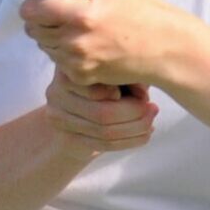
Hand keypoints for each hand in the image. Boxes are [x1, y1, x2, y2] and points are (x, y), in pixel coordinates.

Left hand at [19, 0, 179, 87]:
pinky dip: (66, 56)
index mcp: (80, 14)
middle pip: (34, 31)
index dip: (33, 4)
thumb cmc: (141, 8)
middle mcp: (75, 42)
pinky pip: (60, 65)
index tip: (45, 0)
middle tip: (63, 11)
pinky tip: (86, 45)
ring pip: (45, 48)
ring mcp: (79, 63)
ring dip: (53, 38)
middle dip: (42, 20)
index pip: (31, 12)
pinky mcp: (84, 78)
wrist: (164, 46)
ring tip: (77, 27)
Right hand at [43, 68, 157, 158]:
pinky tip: (145, 134)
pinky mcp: (66, 136)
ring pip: (104, 131)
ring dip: (135, 129)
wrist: (80, 112)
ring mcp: (57, 115)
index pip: (99, 83)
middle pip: (102, 112)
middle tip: (153, 109)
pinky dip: (130, 141)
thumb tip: (142, 94)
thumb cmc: (106, 84)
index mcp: (69, 65)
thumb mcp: (119, 73)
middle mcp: (55, 89)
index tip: (144, 91)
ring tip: (151, 121)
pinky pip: (103, 145)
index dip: (128, 88)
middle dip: (135, 113)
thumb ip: (130, 76)